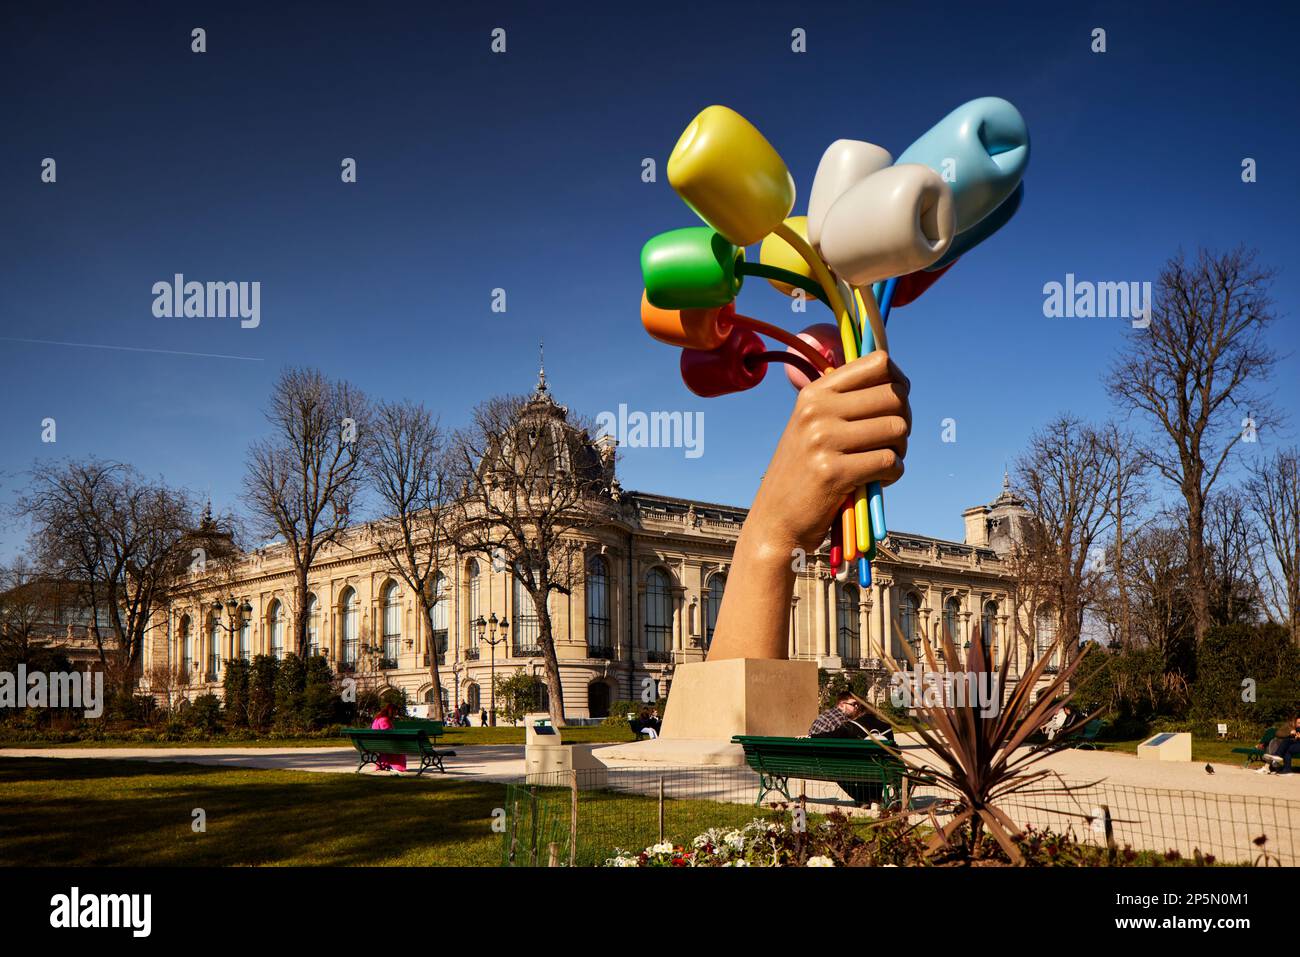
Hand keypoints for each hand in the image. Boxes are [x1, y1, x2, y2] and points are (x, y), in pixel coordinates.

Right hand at [747, 351, 910, 553]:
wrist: (776, 520)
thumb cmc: (804, 473)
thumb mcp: (813, 426)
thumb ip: (846, 402)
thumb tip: (896, 380)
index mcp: (814, 393)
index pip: (878, 363)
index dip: (899, 382)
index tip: (897, 404)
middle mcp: (817, 410)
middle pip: (894, 396)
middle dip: (904, 420)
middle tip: (892, 442)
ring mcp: (823, 440)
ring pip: (897, 428)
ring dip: (900, 449)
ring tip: (884, 462)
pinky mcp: (834, 472)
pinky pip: (890, 462)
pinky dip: (893, 473)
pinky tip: (878, 481)